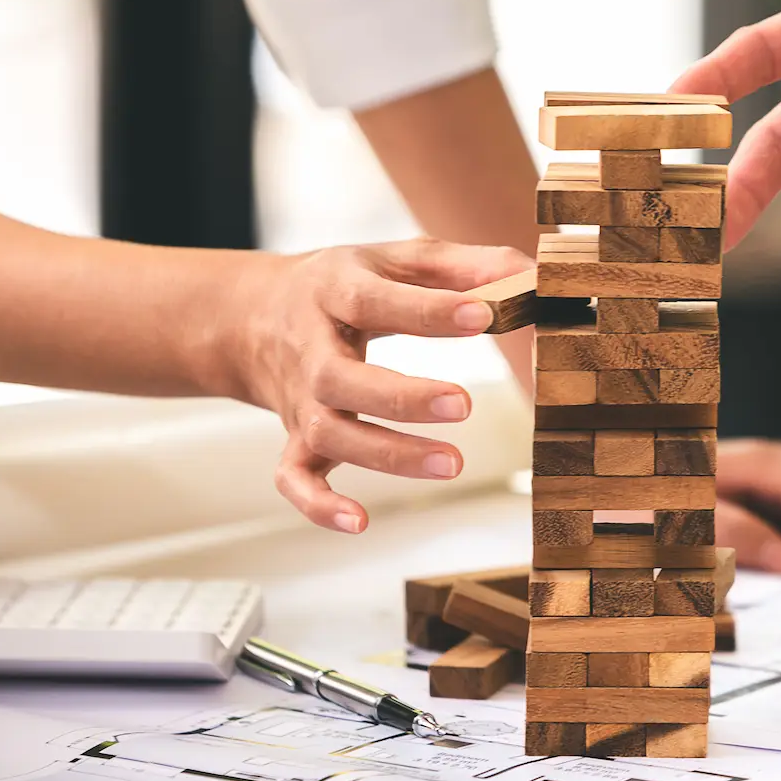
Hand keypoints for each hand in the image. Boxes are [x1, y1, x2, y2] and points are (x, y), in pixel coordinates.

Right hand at [218, 237, 531, 533]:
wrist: (251, 316)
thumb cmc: (344, 286)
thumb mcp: (394, 259)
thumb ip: (462, 267)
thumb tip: (529, 277)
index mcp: (335, 292)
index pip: (376, 301)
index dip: (430, 310)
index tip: (484, 315)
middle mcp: (311, 349)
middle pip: (341, 379)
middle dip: (402, 396)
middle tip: (464, 404)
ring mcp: (300, 400)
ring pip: (329, 433)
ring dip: (387, 454)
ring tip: (453, 464)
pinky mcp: (294, 439)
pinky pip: (293, 478)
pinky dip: (319, 505)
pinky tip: (360, 521)